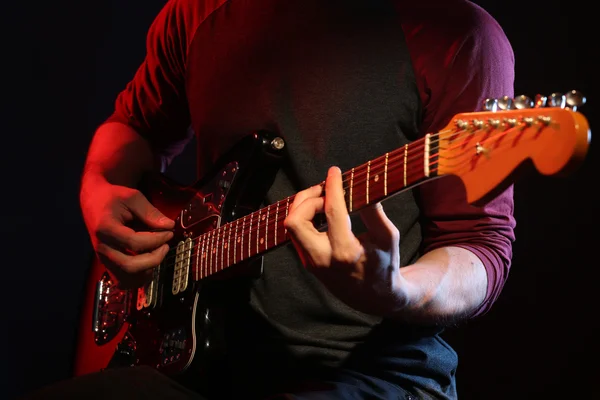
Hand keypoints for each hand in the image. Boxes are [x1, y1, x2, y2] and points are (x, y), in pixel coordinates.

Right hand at [81, 179, 174, 287]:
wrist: (94, 202)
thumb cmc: (113, 198)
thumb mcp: (133, 197)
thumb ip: (150, 212)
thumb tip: (169, 226)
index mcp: (106, 228)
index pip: (134, 242)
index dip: (157, 239)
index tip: (169, 231)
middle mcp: (102, 247)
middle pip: (130, 266)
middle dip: (155, 258)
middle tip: (166, 245)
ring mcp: (103, 259)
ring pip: (127, 279)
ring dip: (148, 270)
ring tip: (157, 253)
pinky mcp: (107, 265)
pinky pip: (123, 282)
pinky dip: (139, 278)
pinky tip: (149, 264)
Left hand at [284, 166, 407, 316]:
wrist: (375, 297)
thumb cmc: (385, 265)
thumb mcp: (387, 237)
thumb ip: (374, 211)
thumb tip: (362, 184)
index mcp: (346, 252)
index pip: (332, 211)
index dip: (332, 186)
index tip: (334, 172)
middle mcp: (323, 259)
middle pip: (295, 220)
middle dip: (307, 198)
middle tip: (325, 190)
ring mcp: (311, 263)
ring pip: (291, 227)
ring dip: (303, 207)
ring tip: (324, 199)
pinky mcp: (307, 263)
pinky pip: (297, 234)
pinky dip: (304, 217)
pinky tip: (321, 211)